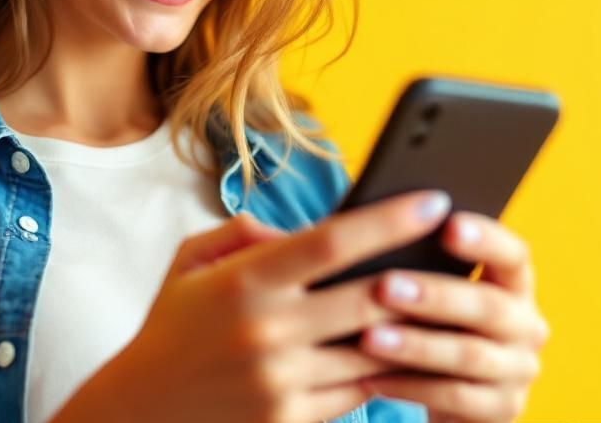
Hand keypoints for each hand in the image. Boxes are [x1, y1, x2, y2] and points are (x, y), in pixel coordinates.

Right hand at [49, 190, 455, 422]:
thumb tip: (296, 230)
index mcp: (243, 280)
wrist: (142, 412)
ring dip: (414, 326)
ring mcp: (282, 379)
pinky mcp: (292, 418)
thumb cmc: (171, 329)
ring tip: (448, 301)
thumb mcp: (189, 264)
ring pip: (374, 348)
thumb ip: (241, 234)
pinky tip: (407, 350)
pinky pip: (359, 389)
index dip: (388, 219)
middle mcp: (267, 329)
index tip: (432, 199)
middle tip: (458, 252)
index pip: (330, 241)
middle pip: (369, 295)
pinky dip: (385, 368)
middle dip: (422, 272)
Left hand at [356, 213, 549, 421]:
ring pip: (469, 355)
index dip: (485, 239)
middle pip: (488, 307)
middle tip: (384, 286)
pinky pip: (456, 397)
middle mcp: (526, 325)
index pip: (514, 255)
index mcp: (512, 283)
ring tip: (368, 337)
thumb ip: (414, 261)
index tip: (447, 223)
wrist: (440, 389)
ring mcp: (518, 370)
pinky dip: (411, 386)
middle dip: (434, 296)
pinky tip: (372, 378)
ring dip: (415, 345)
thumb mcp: (426, 290)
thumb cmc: (423, 320)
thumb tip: (366, 223)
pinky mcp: (502, 409)